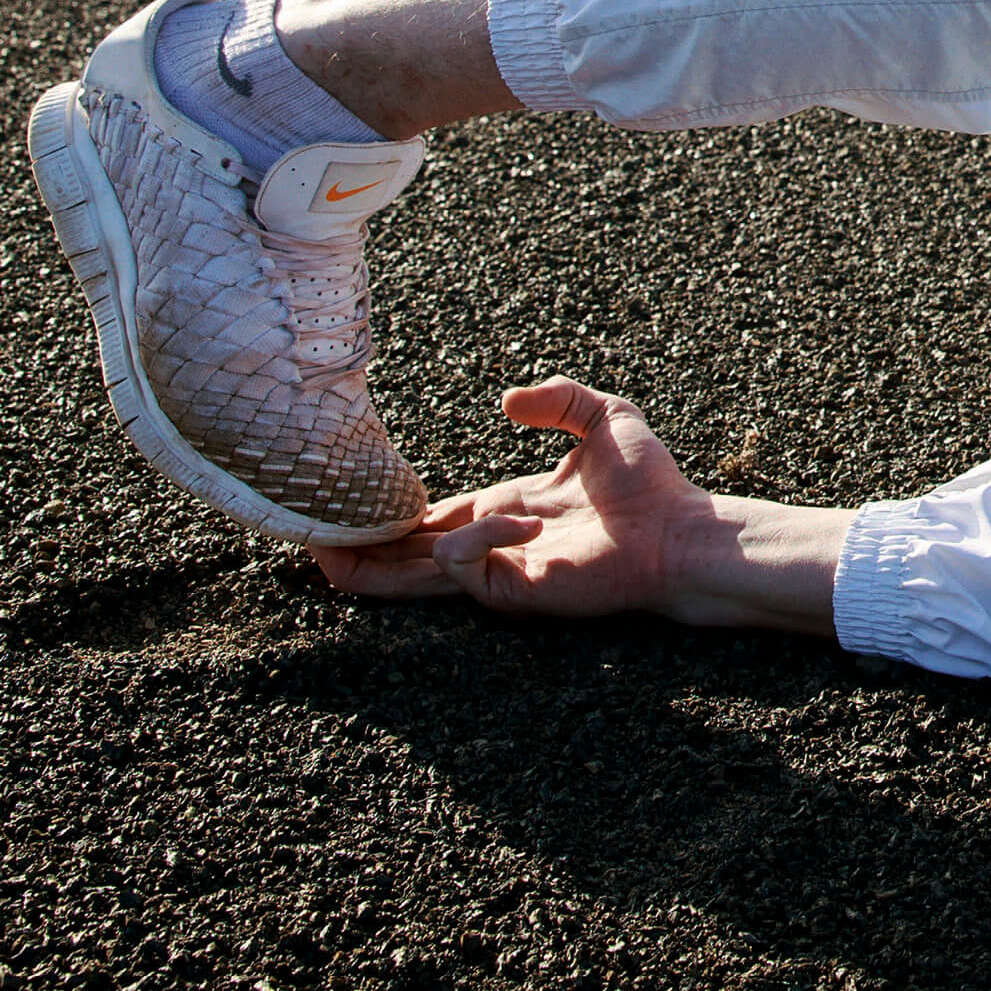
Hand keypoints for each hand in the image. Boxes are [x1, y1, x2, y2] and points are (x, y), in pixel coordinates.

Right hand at [311, 376, 850, 630]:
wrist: (682, 531)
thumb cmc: (652, 484)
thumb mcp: (601, 417)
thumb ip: (556, 399)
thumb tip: (503, 400)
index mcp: (508, 508)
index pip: (435, 517)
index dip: (393, 517)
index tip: (346, 510)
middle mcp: (497, 543)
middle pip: (412, 554)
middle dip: (362, 552)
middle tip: (309, 544)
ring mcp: (502, 570)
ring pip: (419, 573)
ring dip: (374, 566)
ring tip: (328, 557)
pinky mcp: (515, 590)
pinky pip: (464, 566)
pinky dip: (472, 540)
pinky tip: (507, 521)